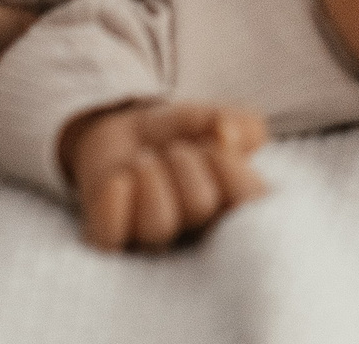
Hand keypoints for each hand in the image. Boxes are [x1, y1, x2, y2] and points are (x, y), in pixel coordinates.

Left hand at [62, 100, 267, 251]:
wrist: (122, 138)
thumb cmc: (175, 138)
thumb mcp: (209, 119)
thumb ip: (237, 124)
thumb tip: (229, 134)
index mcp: (227, 206)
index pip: (248, 203)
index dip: (235, 169)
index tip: (221, 141)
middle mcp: (193, 232)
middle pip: (200, 205)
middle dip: (187, 161)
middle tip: (174, 149)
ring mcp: (149, 239)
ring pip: (158, 225)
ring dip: (151, 177)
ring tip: (143, 159)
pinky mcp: (110, 237)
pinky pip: (111, 238)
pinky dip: (115, 207)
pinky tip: (118, 181)